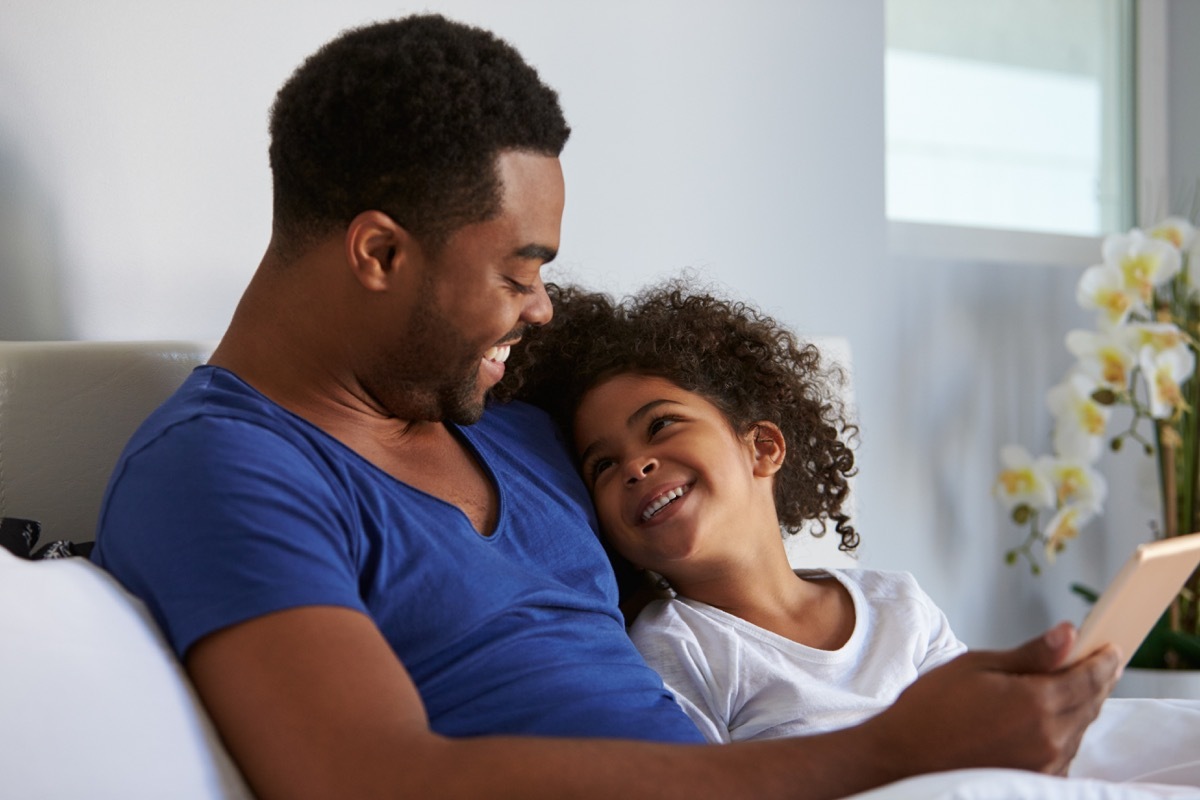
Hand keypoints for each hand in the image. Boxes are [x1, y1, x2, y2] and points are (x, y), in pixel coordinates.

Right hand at [864, 622, 1120, 777]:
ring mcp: (1044, 764)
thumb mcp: (977, 666)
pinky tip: (1049, 718)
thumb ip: (1030, 654)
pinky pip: (1065, 752)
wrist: (904, 755)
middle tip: (1099, 661)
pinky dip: (1065, 731)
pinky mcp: (1035, 779)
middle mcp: (1048, 738)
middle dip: (1097, 680)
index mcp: (1035, 703)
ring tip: (1071, 687)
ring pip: (1079, 729)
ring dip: (1081, 706)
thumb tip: (1068, 634)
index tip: (1111, 648)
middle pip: (1090, 704)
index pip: (1088, 678)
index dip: (1104, 660)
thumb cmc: (932, 707)